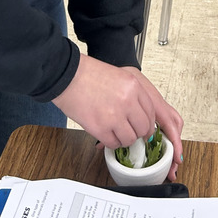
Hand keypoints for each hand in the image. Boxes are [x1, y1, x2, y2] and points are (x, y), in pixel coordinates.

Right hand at [52, 54, 183, 178]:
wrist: (66, 77)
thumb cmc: (87, 75)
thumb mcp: (118, 77)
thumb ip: (132, 94)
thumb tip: (140, 115)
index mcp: (133, 85)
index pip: (151, 111)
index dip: (149, 122)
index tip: (145, 127)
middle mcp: (127, 101)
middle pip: (144, 128)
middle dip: (138, 132)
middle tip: (130, 131)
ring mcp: (114, 116)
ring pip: (130, 139)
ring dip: (123, 138)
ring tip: (115, 131)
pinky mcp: (101, 128)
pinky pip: (114, 143)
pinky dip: (111, 142)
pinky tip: (105, 133)